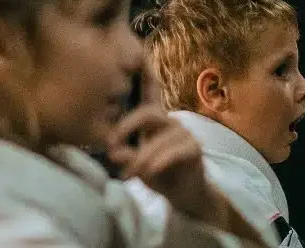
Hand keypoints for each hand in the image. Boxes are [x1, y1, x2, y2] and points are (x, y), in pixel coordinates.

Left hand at [106, 105, 214, 221]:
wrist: (186, 194)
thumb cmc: (161, 175)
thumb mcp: (139, 167)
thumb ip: (128, 157)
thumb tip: (112, 152)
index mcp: (158, 123)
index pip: (142, 111)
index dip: (125, 122)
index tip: (109, 142)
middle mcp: (173, 123)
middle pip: (151, 114)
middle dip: (129, 127)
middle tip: (114, 149)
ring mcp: (186, 134)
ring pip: (160, 139)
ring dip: (142, 157)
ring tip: (130, 173)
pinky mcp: (195, 149)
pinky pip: (176, 151)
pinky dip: (161, 161)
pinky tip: (150, 171)